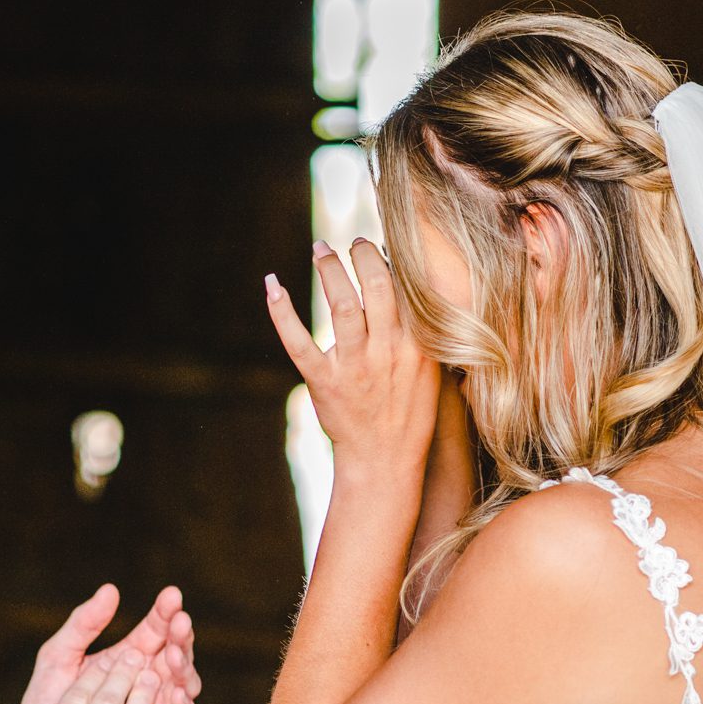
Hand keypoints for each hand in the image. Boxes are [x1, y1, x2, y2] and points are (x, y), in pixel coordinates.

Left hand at [19, 585, 201, 703]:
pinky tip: (176, 695)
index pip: (157, 628)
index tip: (171, 596)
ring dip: (184, 668)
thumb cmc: (48, 700)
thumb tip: (111, 589)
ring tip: (172, 656)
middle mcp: (149, 680)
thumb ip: (84, 623)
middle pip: (177, 653)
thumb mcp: (59, 655)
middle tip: (180, 623)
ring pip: (185, 685)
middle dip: (181, 636)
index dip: (166, 611)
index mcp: (129, 655)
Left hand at [266, 239, 438, 475]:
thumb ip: (422, 334)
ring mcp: (355, 366)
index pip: (405, 289)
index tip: (376, 245)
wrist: (384, 461)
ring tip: (321, 249)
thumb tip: (411, 291)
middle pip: (376, 286)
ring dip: (329, 269)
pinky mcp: (325, 381)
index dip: (388, 260)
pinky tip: (273, 284)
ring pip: (342, 304)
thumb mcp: (429, 371)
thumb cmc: (409, 413)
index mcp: (418, 346)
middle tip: (351, 242)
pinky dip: (282, 311)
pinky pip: (299, 341)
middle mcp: (388, 351)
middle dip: (361, 255)